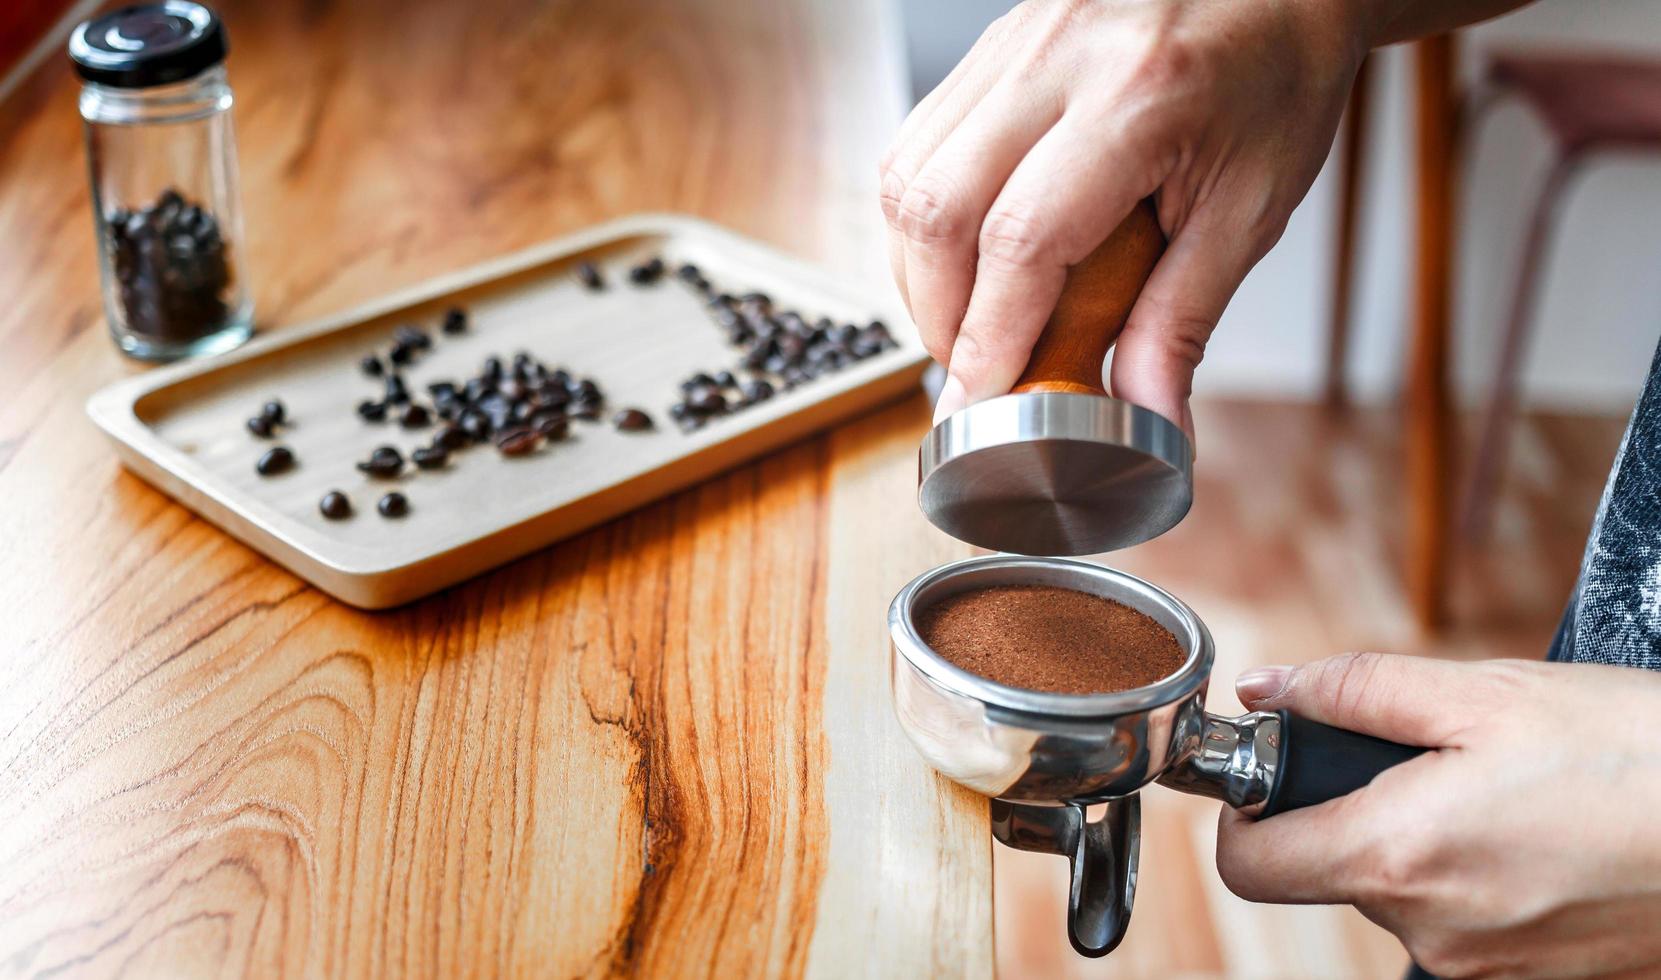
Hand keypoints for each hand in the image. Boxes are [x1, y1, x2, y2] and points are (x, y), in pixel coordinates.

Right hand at [879, 0, 1363, 430]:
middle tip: (974, 368)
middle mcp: (1058, 57)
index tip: (984, 399)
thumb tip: (1147, 418)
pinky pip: (918, 142)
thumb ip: (1185, 318)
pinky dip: (922, 217)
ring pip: (906, 175)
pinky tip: (961, 255)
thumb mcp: (1253, 208)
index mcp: (1139, 98)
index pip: (1022, 239)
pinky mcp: (993, 47)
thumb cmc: (1277, 80)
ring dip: (919, 270)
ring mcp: (1013, 44)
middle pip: (936, 207)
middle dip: (939, 313)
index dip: (990, 336)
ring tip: (967, 318)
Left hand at [1217, 653, 1660, 977]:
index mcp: (1398, 856)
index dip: (1246, 812)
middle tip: (1428, 753)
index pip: (1250, 867)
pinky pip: (1465, 919)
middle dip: (1355, 805)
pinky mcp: (1534, 978)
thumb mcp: (1486, 692)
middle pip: (1329, 870)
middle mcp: (1431, 932)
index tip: (1276, 771)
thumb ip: (1355, 690)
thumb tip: (1268, 689)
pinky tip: (1538, 830)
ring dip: (1424, 835)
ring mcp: (1486, 968)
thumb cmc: (1638, 753)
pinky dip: (1477, 872)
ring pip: (1401, 891)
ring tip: (1506, 787)